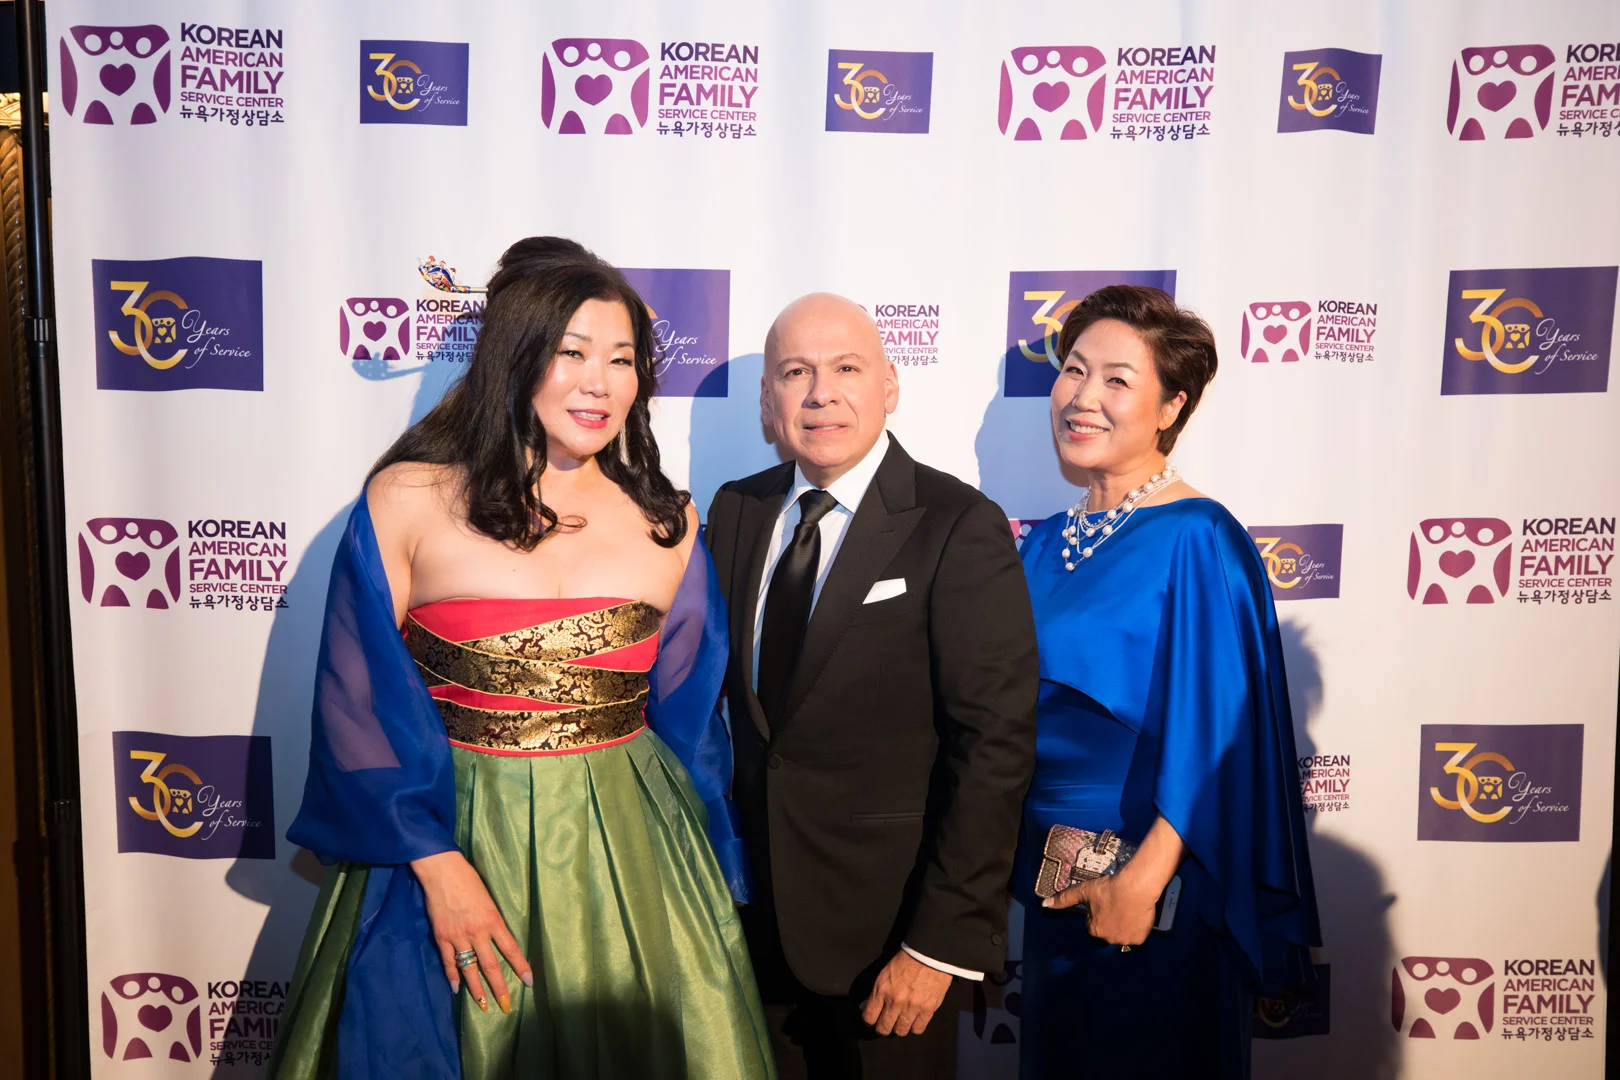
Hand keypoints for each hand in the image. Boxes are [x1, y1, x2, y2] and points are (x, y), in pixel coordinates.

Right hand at [412, 850, 531, 1013]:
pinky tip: (456, 989)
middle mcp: (477, 932)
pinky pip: (448, 961)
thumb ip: (493, 921)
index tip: (529, 982)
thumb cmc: (469, 880)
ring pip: (469, 969)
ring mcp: (458, 936)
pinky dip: (452, 976)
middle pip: (491, 965)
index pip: (511, 949)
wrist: (442, 871)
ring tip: (483, 1005)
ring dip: (476, 989)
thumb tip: (497, 939)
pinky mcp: (441, 936)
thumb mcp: (489, 899)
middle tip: (506, 1006)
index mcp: (493, 920)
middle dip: (499, 988)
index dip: (521, 967)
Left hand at [860, 951, 952, 1036]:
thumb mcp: (884, 974)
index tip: (873, 1020)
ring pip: (900, 1031)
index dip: (870, 1021)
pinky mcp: (927, 1010)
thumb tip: (865, 1006)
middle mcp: (895, 1002)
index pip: (869, 1017)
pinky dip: (915, 1027)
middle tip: (887, 1024)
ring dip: (899, 1028)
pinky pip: (918, 1029)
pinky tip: (914, 1021)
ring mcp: (911, 1007)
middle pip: (884, 1028)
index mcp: (881, 990)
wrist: (929, 955)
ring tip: (902, 1022)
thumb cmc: (906, 961)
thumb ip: (875, 993)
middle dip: (883, 1028)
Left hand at [1043, 873, 1155, 946]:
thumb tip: (1044, 904)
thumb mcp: (1083, 891)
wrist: (1135, 887)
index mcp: (1093, 929)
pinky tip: (1136, 914)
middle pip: (1108, 930)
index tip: (1105, 903)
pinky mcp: (1138, 939)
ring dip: (1123, 925)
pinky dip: (1137, 927)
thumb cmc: (1108, 888)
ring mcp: (1124, 940)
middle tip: (1117, 905)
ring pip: (1122, 934)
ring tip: (1127, 909)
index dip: (1099, 912)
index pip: (1094, 924)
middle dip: (1111, 920)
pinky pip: (1136, 935)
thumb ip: (1064, 899)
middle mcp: (1107, 939)